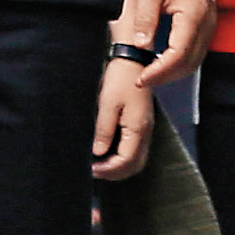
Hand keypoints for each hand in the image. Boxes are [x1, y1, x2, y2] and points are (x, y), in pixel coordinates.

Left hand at [91, 62, 154, 179]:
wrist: (133, 62)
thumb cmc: (120, 79)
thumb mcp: (107, 103)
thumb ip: (103, 129)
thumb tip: (98, 151)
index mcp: (138, 127)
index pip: (126, 160)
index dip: (108, 169)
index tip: (90, 169)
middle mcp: (145, 131)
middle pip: (135, 165)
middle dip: (114, 173)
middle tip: (93, 171)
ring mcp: (145, 128)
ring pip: (137, 160)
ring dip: (119, 167)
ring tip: (99, 165)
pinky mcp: (141, 124)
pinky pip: (135, 150)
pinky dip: (122, 158)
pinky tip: (108, 153)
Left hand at [125, 0, 219, 90]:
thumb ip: (146, 18)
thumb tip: (141, 45)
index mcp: (192, 14)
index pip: (178, 53)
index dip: (160, 70)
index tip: (142, 78)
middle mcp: (206, 24)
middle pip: (189, 62)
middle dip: (165, 76)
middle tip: (142, 80)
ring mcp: (209, 26)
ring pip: (195, 61)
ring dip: (173, 72)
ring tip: (150, 74)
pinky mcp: (207, 27)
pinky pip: (196, 52)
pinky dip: (180, 63)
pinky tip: (163, 62)